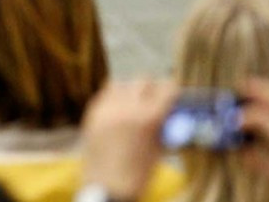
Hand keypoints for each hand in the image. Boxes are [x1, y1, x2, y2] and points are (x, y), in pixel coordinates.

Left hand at [81, 80, 178, 200]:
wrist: (107, 188)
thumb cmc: (138, 174)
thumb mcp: (160, 149)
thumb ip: (165, 127)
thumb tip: (171, 112)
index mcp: (148, 118)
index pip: (166, 89)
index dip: (174, 90)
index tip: (176, 92)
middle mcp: (127, 108)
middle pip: (144, 81)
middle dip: (153, 88)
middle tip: (157, 98)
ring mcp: (106, 109)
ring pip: (122, 83)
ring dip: (132, 89)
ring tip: (137, 101)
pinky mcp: (92, 113)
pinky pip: (105, 93)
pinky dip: (115, 95)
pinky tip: (121, 107)